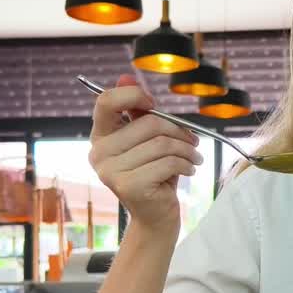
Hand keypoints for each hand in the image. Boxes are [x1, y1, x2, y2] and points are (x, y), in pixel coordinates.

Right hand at [88, 74, 203, 232]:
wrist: (156, 216)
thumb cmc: (155, 173)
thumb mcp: (148, 139)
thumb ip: (138, 111)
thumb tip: (126, 76)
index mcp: (100, 136)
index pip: (106, 101)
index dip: (134, 95)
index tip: (154, 104)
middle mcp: (98, 152)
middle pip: (148, 123)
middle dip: (178, 131)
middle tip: (192, 140)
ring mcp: (110, 171)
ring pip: (162, 143)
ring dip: (187, 150)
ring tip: (194, 157)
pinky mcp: (128, 186)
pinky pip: (168, 162)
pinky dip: (186, 164)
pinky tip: (189, 170)